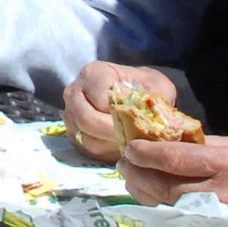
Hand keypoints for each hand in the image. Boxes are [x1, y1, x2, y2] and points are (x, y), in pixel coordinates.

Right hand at [63, 60, 181, 161]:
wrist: (136, 92)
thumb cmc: (146, 87)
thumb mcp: (157, 86)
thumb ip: (152, 100)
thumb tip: (148, 121)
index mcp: (93, 73)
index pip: (101, 100)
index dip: (120, 114)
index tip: (138, 120)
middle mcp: (74, 92)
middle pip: (87, 120)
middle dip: (113, 133)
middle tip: (135, 140)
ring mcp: (70, 113)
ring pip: (86, 138)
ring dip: (110, 146)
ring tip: (131, 144)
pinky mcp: (73, 133)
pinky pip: (86, 149)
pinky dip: (106, 153)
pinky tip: (122, 148)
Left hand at [117, 134, 227, 220]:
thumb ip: (205, 144)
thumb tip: (170, 137)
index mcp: (227, 165)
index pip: (178, 159)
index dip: (149, 154)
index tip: (131, 147)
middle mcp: (219, 193)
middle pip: (166, 187)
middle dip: (139, 174)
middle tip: (124, 161)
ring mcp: (215, 215)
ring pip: (167, 205)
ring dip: (142, 190)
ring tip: (130, 175)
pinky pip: (176, 217)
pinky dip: (157, 204)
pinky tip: (147, 193)